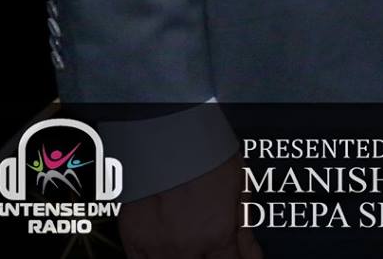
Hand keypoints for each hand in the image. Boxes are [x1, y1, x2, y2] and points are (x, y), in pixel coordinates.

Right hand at [117, 153, 262, 258]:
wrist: (167, 136)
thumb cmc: (205, 153)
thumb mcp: (238, 186)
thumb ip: (241, 226)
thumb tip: (249, 250)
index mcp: (217, 235)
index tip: (243, 257)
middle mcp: (187, 247)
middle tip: (213, 249)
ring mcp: (157, 247)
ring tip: (193, 249)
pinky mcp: (133, 240)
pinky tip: (167, 254)